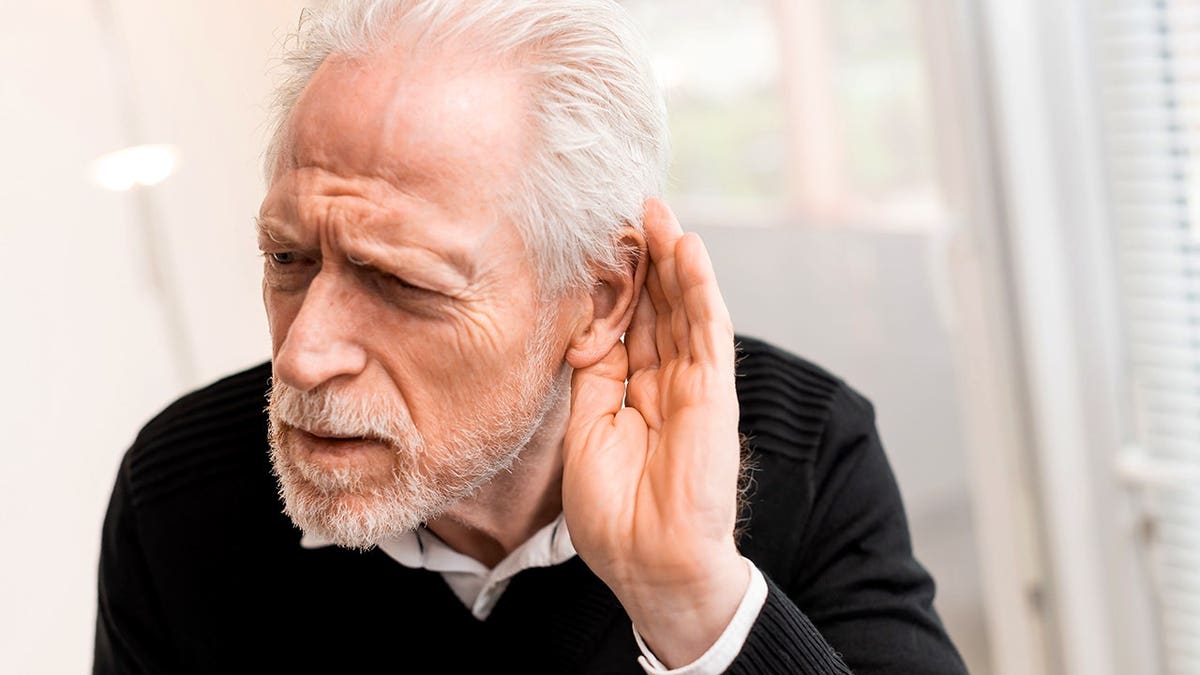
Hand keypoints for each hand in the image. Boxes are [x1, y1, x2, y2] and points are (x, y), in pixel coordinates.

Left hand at [563, 199, 747, 666]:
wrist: (649, 563)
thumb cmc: (614, 513)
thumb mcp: (586, 432)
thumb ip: (595, 376)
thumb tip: (588, 327)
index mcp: (632, 393)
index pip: (630, 325)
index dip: (620, 283)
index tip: (605, 239)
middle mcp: (665, 382)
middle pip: (659, 308)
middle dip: (648, 259)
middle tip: (635, 207)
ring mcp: (693, 386)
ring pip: (685, 309)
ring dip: (673, 260)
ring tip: (659, 213)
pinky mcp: (714, 394)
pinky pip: (708, 332)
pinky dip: (700, 289)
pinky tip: (688, 250)